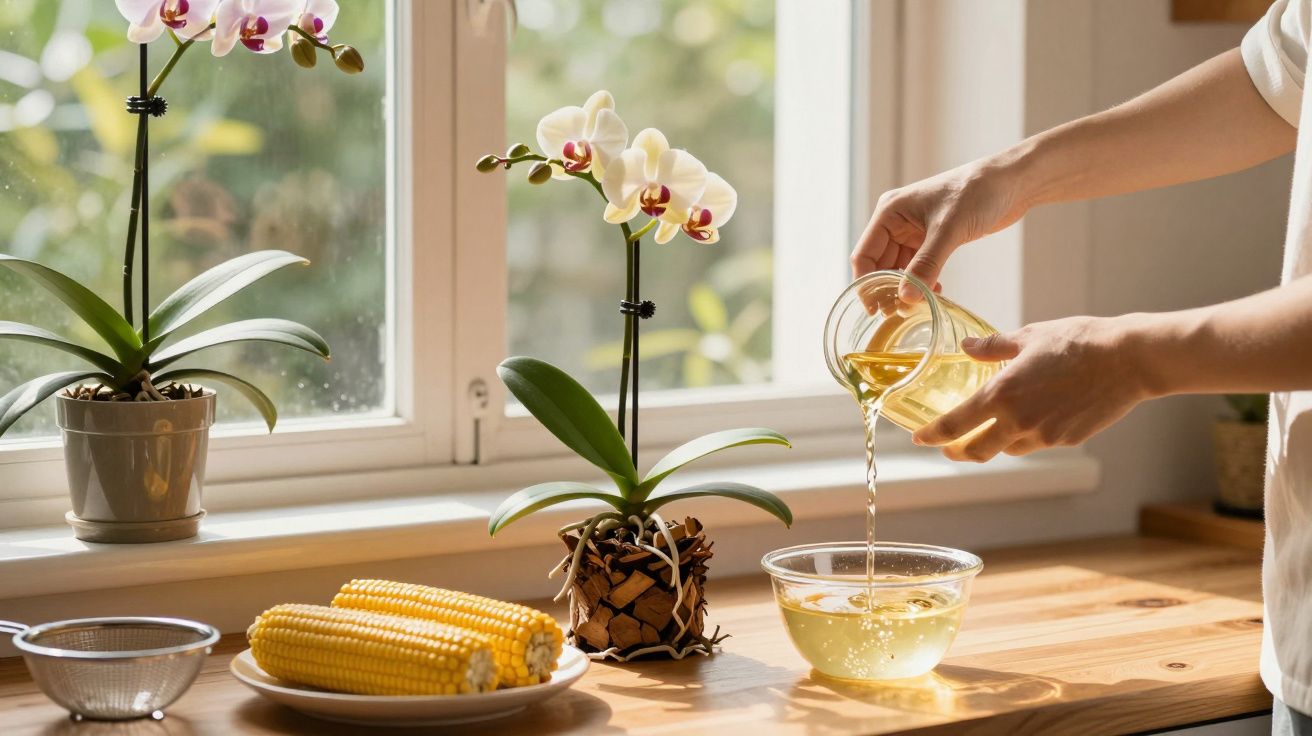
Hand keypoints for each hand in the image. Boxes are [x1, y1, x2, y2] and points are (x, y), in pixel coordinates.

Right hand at [852, 159, 1029, 300]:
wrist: (1011, 183)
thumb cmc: (978, 192)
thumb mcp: (948, 230)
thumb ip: (926, 265)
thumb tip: (906, 298)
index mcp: (890, 212)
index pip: (865, 254)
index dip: (866, 283)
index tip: (874, 309)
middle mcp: (897, 221)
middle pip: (879, 264)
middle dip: (886, 289)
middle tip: (897, 314)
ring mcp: (915, 231)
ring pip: (899, 268)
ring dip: (906, 288)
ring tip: (918, 306)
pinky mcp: (933, 238)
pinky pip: (918, 267)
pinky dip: (922, 281)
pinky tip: (936, 292)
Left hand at [911, 316, 1149, 461]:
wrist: (1127, 359)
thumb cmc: (1078, 341)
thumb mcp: (1029, 336)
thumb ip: (992, 346)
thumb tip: (966, 347)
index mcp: (1002, 394)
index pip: (955, 424)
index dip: (932, 435)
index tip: (919, 438)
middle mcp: (1018, 421)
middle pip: (975, 451)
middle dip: (957, 450)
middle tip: (948, 446)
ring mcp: (1043, 435)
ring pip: (1006, 449)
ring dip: (993, 443)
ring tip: (989, 431)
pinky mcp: (1066, 440)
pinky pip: (1035, 444)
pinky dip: (1023, 437)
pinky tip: (1028, 422)